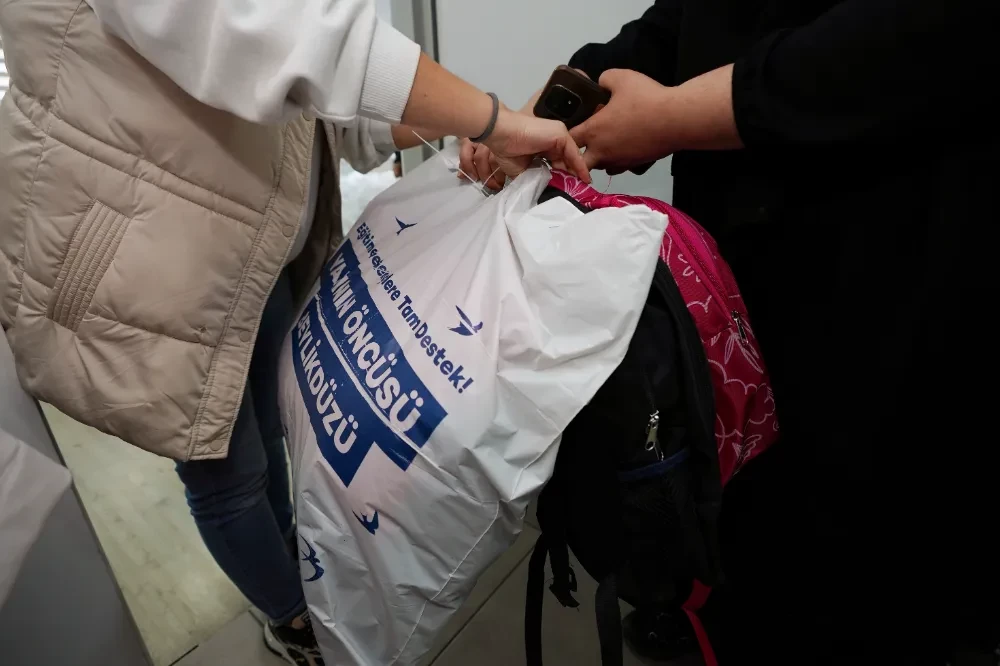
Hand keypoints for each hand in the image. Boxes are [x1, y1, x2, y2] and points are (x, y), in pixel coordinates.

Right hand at [457, 74, 585, 188]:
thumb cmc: (507, 150)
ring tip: (582, 189)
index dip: (563, 178)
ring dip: (577, 173)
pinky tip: (584, 179)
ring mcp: (558, 136)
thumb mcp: (523, 171)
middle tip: (579, 194)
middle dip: (572, 177)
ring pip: (571, 157)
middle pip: (566, 161)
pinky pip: (573, 152)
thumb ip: (535, 178)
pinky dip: (579, 166)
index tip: (569, 193)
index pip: (557, 164)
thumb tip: (542, 192)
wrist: (501, 134)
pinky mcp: (561, 134)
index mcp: (543, 148)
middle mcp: (553, 140)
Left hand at [569, 69, 674, 172]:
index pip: (569, 139)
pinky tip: (624, 147)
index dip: (566, 134)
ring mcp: (619, 161)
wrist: (677, 120)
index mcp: (594, 130)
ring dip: (599, 158)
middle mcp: (603, 151)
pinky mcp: (635, 165)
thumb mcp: (621, 77)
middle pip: (580, 162)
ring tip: (605, 144)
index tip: (570, 127)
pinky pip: (620, 167)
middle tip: (585, 142)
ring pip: (601, 166)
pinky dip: (618, 161)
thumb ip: (604, 79)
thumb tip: (601, 84)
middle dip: (579, 154)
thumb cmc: (646, 98)